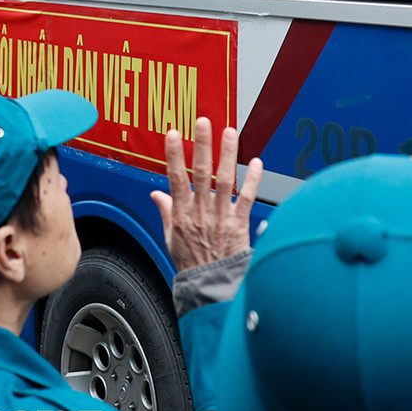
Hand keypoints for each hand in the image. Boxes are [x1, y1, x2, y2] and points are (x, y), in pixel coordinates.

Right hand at [150, 118, 260, 272]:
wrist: (211, 288)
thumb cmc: (191, 264)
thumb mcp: (171, 238)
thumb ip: (166, 212)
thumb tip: (156, 194)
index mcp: (182, 214)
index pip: (175, 178)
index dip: (173, 155)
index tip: (172, 134)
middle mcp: (201, 213)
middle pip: (201, 173)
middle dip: (202, 146)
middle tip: (203, 123)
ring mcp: (221, 218)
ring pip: (225, 181)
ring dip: (227, 155)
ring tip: (229, 132)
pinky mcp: (239, 225)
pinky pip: (246, 199)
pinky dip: (252, 181)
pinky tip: (255, 163)